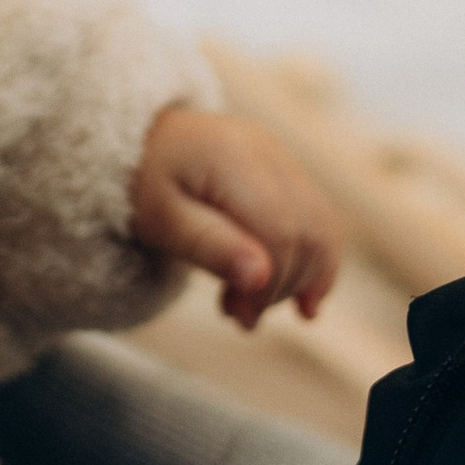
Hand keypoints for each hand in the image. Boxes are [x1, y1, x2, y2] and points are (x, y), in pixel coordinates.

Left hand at [131, 106, 342, 331]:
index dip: (272, 282)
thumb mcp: (161, 220)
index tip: (240, 315)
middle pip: (307, 232)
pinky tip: (298, 298)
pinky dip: (313, 262)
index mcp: (234, 157)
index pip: (280, 230)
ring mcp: (283, 160)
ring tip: (254, 307)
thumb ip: (210, 246)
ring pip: (321, 229)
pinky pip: (319, 221)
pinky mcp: (289, 174)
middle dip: (283, 286)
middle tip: (241, 317)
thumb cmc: (144, 183)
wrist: (142, 146)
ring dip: (299, 279)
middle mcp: (269, 153)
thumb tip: (261, 278)